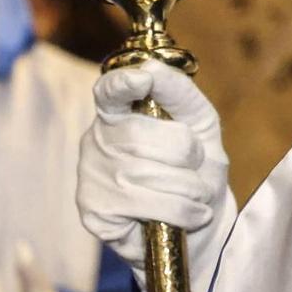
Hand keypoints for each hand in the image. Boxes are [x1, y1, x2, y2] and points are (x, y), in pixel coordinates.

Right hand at [77, 63, 234, 291]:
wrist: (200, 224)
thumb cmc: (197, 169)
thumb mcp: (198, 123)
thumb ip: (178, 92)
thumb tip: (150, 67)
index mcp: (119, 112)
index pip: (109, 92)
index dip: (121, 84)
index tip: (141, 79)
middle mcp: (98, 141)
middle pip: (141, 136)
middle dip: (184, 154)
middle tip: (196, 168)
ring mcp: (91, 177)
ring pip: (146, 174)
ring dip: (188, 188)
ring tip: (197, 196)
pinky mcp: (94, 211)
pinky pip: (147, 206)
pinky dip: (180, 212)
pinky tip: (186, 216)